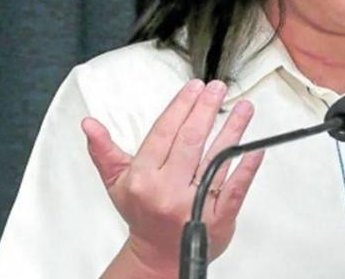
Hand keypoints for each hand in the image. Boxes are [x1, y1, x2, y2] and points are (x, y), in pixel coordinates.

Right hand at [81, 79, 263, 276]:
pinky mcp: (218, 218)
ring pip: (215, 159)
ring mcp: (194, 204)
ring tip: (243, 107)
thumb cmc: (142, 213)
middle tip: (218, 88)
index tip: (194, 87)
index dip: (181, 106)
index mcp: (142, 178)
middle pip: (190, 141)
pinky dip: (246, 167)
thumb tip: (89, 124)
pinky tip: (255, 149)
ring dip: (232, 130)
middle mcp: (167, 190)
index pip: (164, 133)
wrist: (159, 256)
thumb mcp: (116, 182)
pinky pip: (235, 189)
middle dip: (206, 110)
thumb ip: (104, 151)